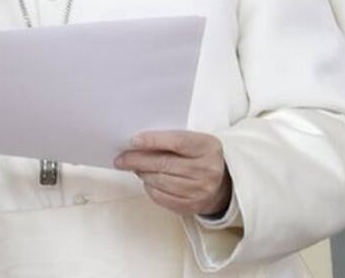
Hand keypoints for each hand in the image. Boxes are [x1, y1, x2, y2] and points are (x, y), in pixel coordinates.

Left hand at [114, 131, 231, 216]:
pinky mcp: (192, 206)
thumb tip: (137, 142)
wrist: (223, 184)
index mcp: (208, 147)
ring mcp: (200, 190)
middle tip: (121, 158)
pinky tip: (147, 181)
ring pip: (160, 181)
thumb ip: (171, 139)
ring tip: (134, 167)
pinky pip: (162, 197)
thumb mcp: (195, 141)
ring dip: (142, 173)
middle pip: (164, 164)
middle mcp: (207, 170)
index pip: (177, 142)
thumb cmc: (200, 157)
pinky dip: (150, 188)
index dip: (153, 141)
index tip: (133, 140)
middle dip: (138, 160)